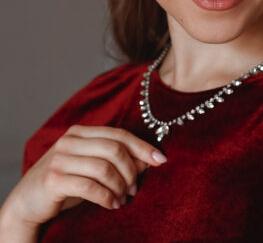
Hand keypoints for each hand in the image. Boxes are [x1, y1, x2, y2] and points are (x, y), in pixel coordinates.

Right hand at [1, 125, 167, 227]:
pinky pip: (91, 186)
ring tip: (124, 198)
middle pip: (115, 149)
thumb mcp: (93, 168)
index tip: (161, 159)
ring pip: (105, 167)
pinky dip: (107, 197)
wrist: (27, 203)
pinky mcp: (54, 179)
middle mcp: (70, 140)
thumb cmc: (66, 183)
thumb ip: (118, 160)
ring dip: (120, 186)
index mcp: (81, 133)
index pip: (119, 135)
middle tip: (135, 188)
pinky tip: (113, 204)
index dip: (142, 146)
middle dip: (132, 170)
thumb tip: (149, 160)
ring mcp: (60, 158)